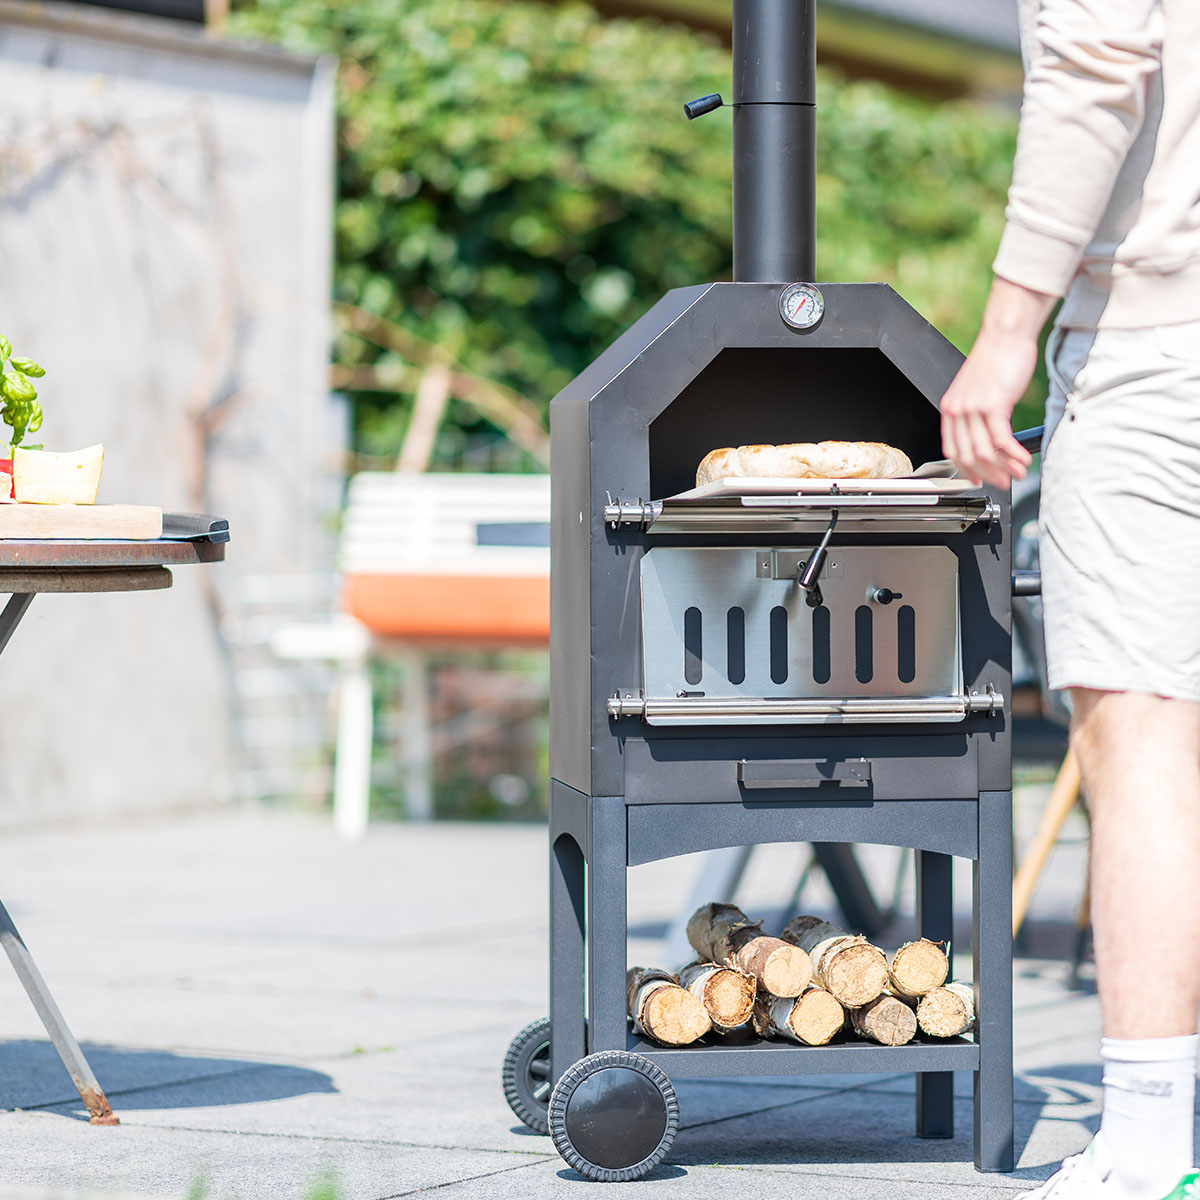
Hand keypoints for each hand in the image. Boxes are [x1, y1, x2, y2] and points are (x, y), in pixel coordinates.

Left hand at [940, 278, 1055, 487]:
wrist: (1005, 335)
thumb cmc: (996, 359)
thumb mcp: (977, 390)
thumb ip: (976, 413)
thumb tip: (989, 438)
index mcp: (950, 408)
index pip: (952, 449)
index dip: (965, 469)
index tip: (978, 479)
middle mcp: (957, 410)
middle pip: (967, 455)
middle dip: (988, 474)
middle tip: (1004, 481)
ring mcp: (973, 408)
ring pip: (984, 451)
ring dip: (1004, 466)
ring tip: (1018, 472)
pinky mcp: (992, 405)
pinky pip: (1001, 439)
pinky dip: (1013, 453)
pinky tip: (1023, 458)